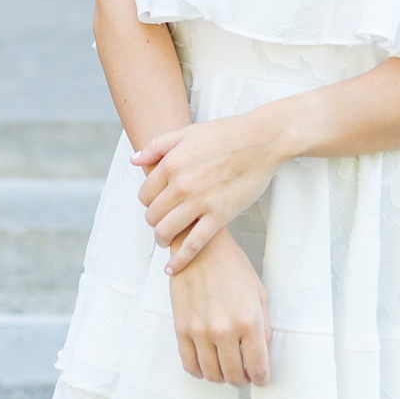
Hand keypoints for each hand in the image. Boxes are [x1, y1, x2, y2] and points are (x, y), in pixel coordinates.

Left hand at [135, 109, 286, 271]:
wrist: (264, 139)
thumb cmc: (231, 133)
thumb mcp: (188, 132)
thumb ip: (158, 145)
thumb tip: (135, 159)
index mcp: (171, 164)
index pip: (144, 194)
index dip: (149, 201)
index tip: (156, 204)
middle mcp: (181, 185)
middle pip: (152, 215)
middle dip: (155, 220)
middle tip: (163, 220)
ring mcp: (200, 202)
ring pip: (166, 231)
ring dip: (163, 238)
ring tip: (167, 238)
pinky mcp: (220, 215)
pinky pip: (193, 244)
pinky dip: (180, 259)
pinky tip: (173, 267)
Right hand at [166, 229, 269, 386]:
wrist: (201, 249)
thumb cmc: (231, 267)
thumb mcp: (259, 293)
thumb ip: (263, 325)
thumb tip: (262, 350)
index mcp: (249, 321)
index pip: (258, 366)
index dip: (261, 378)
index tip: (261, 379)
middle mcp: (224, 330)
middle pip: (233, 375)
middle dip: (242, 380)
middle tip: (245, 377)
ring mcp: (201, 332)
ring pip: (211, 374)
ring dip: (221, 378)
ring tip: (227, 371)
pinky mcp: (182, 330)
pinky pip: (190, 364)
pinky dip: (200, 371)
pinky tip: (208, 365)